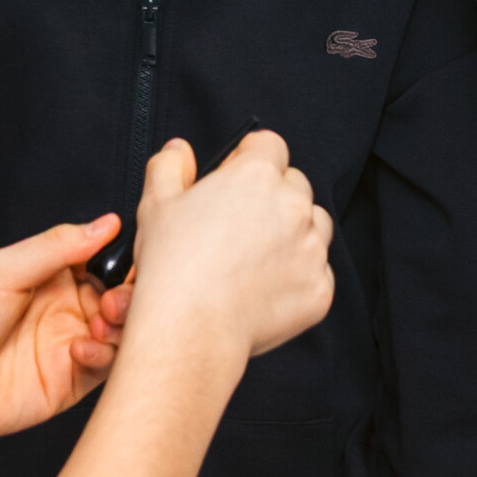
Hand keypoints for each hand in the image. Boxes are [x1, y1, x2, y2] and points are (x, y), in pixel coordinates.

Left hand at [0, 215, 129, 446]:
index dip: (126, 263)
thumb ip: (58, 246)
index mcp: (53, 276)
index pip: (106, 263)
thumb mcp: (2, 269)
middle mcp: (67, 310)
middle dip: (131, 296)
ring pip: (121, 333)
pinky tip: (82, 348)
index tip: (139, 261)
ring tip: (103, 320)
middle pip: (122, 298)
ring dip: (122, 325)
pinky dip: (105, 355)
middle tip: (117, 298)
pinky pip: (105, 367)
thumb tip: (107, 223)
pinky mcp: (70, 383)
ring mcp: (70, 346)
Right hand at [124, 131, 332, 359]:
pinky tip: (263, 288)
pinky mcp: (320, 288)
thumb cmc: (172, 267)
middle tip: (238, 225)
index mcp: (257, 175)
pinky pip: (317, 272)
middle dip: (272, 196)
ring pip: (314, 226)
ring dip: (293, 233)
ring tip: (254, 257)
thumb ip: (169, 166)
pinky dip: (297, 277)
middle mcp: (293, 205)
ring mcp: (312, 248)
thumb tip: (180, 151)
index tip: (232, 179)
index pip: (270, 145)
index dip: (248, 158)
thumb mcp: (156, 204)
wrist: (190, 331)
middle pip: (294, 184)